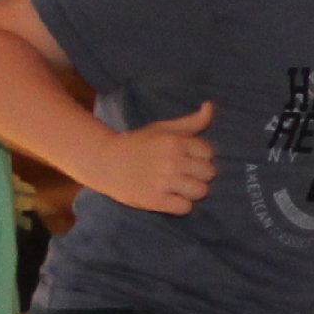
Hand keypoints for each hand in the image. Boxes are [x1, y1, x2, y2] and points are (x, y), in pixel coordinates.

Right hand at [83, 99, 217, 215]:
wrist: (103, 161)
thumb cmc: (138, 144)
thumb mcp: (163, 129)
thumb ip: (191, 121)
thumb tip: (210, 105)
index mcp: (174, 142)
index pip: (209, 152)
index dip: (199, 156)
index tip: (185, 157)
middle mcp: (171, 161)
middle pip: (209, 173)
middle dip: (198, 174)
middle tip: (181, 173)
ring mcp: (163, 181)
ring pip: (201, 191)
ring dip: (192, 191)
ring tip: (177, 186)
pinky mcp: (154, 200)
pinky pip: (185, 208)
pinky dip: (180, 205)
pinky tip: (169, 198)